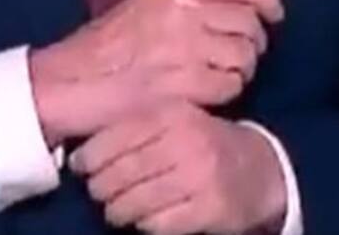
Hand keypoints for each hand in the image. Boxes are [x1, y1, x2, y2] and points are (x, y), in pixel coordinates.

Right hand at [30, 0, 284, 146]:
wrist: (68, 84)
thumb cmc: (105, 49)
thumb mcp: (145, 4)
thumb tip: (245, 3)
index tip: (273, 12)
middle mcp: (180, 10)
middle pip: (249, 22)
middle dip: (253, 42)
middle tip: (237, 56)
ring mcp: (182, 46)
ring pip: (245, 56)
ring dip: (239, 71)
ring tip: (215, 77)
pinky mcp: (183, 83)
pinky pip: (230, 86)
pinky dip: (224, 94)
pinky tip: (203, 94)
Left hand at [70, 101, 288, 234]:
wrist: (259, 170)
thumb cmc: (201, 142)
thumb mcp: (173, 120)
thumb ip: (134, 129)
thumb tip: (80, 155)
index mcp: (172, 113)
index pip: (116, 137)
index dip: (90, 157)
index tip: (80, 166)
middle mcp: (186, 141)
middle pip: (121, 173)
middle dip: (101, 188)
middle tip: (98, 192)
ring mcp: (200, 176)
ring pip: (136, 202)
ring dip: (118, 211)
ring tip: (116, 210)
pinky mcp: (210, 208)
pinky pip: (159, 224)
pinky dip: (145, 225)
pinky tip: (146, 219)